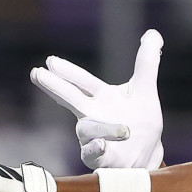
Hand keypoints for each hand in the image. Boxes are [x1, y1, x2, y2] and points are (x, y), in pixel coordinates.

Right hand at [30, 30, 164, 169]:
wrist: (147, 153)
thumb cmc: (139, 120)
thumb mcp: (145, 89)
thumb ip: (147, 62)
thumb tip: (153, 33)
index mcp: (101, 98)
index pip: (82, 82)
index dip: (67, 72)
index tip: (50, 61)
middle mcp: (92, 116)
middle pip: (71, 99)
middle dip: (55, 86)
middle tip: (37, 73)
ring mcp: (93, 137)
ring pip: (87, 129)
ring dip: (98, 127)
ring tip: (123, 129)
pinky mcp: (100, 158)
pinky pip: (93, 153)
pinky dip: (96, 148)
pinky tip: (100, 144)